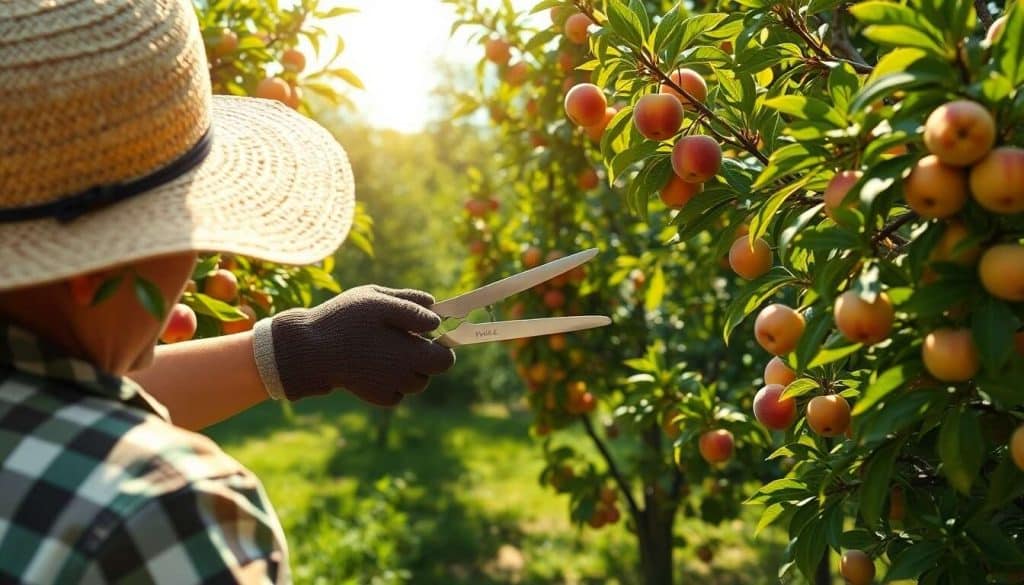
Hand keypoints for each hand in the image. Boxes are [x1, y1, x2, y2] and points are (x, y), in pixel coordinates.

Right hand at [265, 285, 454, 404]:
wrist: (309, 351)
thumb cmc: (343, 320)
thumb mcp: (377, 299)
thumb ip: (410, 304)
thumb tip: (435, 311)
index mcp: (411, 353)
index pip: (446, 358)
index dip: (442, 342)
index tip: (429, 330)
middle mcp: (405, 376)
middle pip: (434, 369)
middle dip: (426, 354)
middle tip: (405, 337)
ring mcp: (392, 389)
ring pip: (416, 381)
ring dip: (410, 367)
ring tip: (385, 348)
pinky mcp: (377, 398)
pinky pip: (398, 392)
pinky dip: (394, 381)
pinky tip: (375, 364)